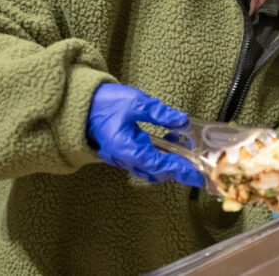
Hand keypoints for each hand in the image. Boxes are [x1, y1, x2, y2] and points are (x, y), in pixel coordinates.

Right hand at [86, 83, 204, 186]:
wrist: (80, 104)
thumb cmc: (104, 103)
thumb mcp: (135, 102)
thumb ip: (159, 113)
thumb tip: (181, 120)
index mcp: (127, 149)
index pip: (159, 166)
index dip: (180, 171)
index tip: (196, 175)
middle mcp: (124, 159)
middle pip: (156, 173)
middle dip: (178, 171)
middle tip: (198, 166)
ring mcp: (122, 158)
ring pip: (150, 169)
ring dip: (169, 164)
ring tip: (187, 151)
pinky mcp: (122, 152)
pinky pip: (144, 161)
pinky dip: (160, 157)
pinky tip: (170, 140)